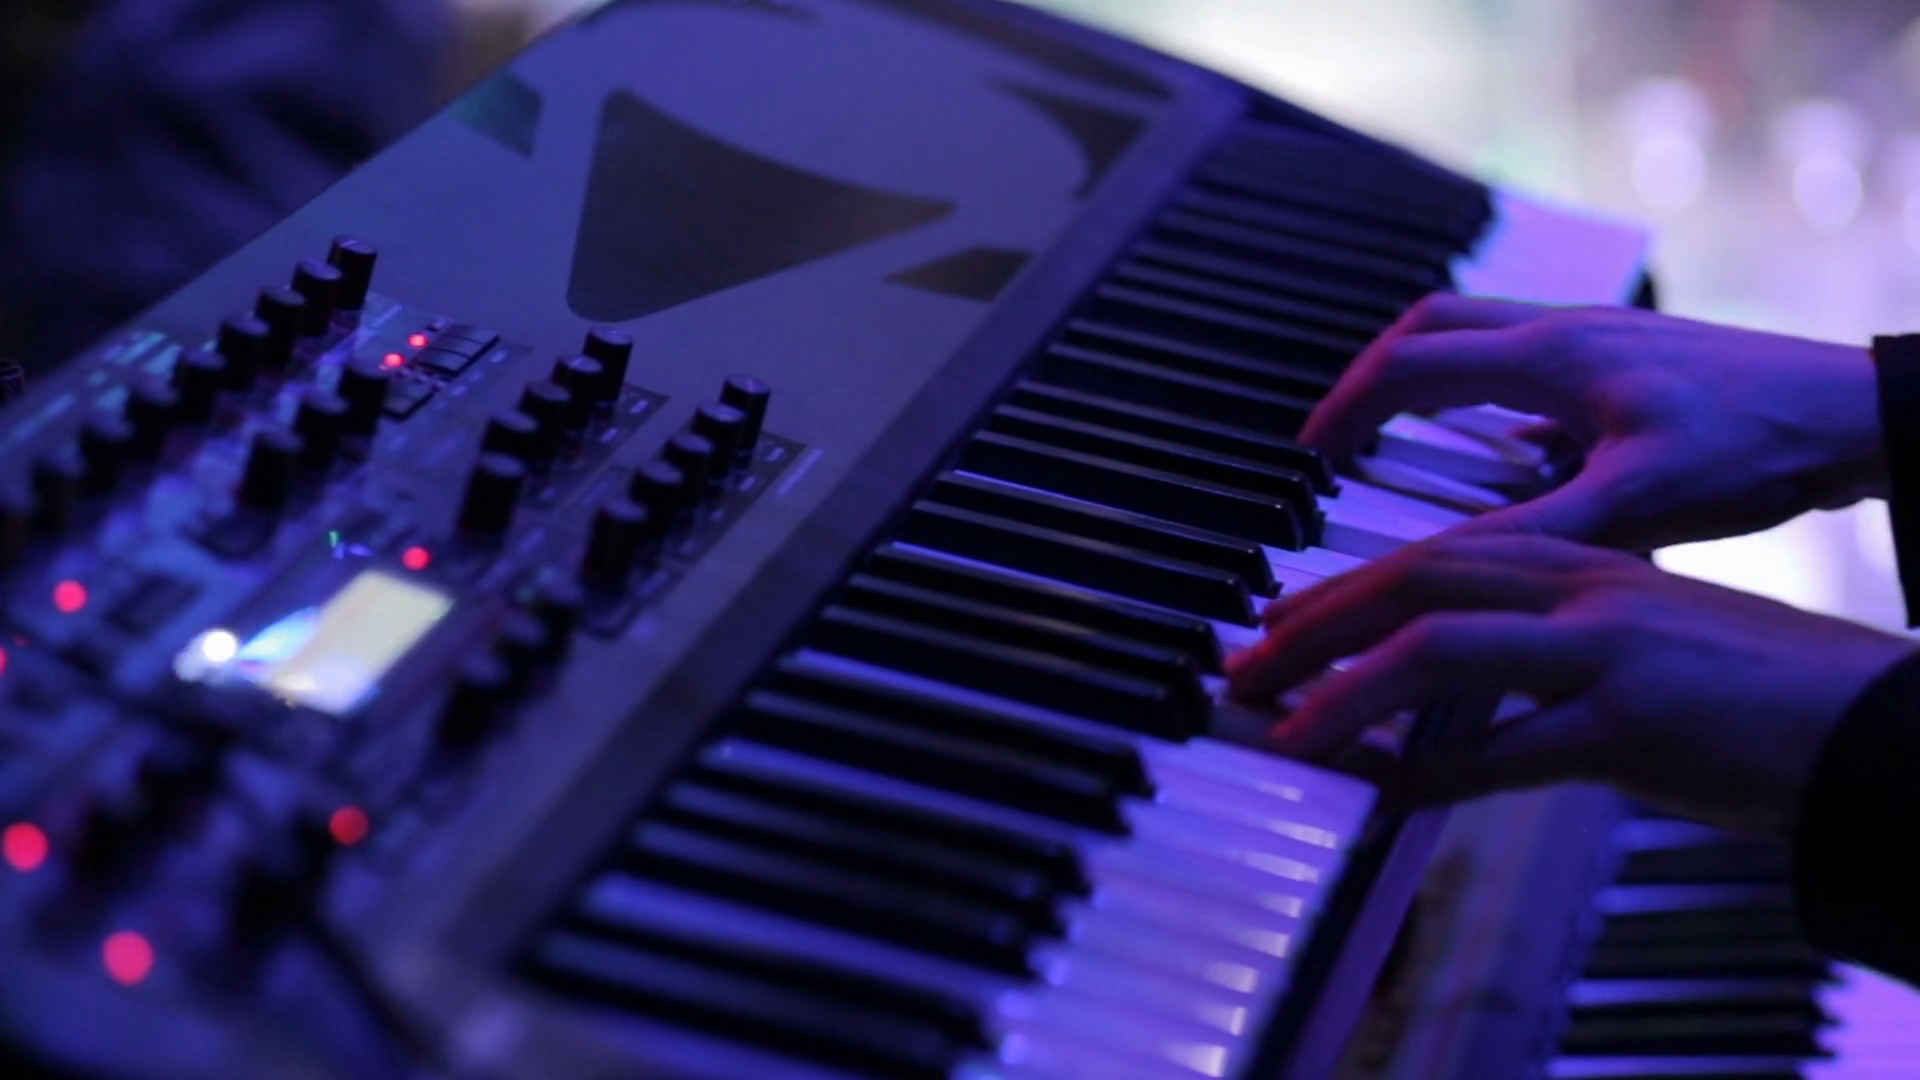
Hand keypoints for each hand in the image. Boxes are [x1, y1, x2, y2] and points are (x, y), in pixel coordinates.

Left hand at [1225, 535, 1916, 836]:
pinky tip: (1385, 792)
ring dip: (1348, 695)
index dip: (1347, 588)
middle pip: (1418, 582)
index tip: (1280, 621)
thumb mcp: (1636, 645)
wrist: (1867, 721)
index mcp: (1585, 565)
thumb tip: (1452, 695)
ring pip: (1443, 652)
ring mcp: (1611, 651)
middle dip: (1316, 624)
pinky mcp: (1638, 723)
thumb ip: (1546, 651)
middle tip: (1246, 668)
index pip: (1438, 556)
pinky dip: (1435, 772)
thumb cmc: (1751, 693)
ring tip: (1285, 732)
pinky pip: (1511, 750)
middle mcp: (1588, 591)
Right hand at [1303, 295, 1888, 550]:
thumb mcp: (1633, 505)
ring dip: (1426, 378)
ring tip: (1396, 437)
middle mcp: (1565, 332)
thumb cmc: (1759, 447)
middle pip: (1430, 327)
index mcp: (1550, 357)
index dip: (1344, 409)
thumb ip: (1527, 531)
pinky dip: (1487, 395)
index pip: (1408, 365)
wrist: (1858, 414)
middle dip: (1369, 378)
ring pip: (1479, 336)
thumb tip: (1434, 563)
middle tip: (1336, 434)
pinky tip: (1505, 451)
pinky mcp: (1631, 362)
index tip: (1308, 454)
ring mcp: (1601, 340)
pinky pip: (1528, 362)